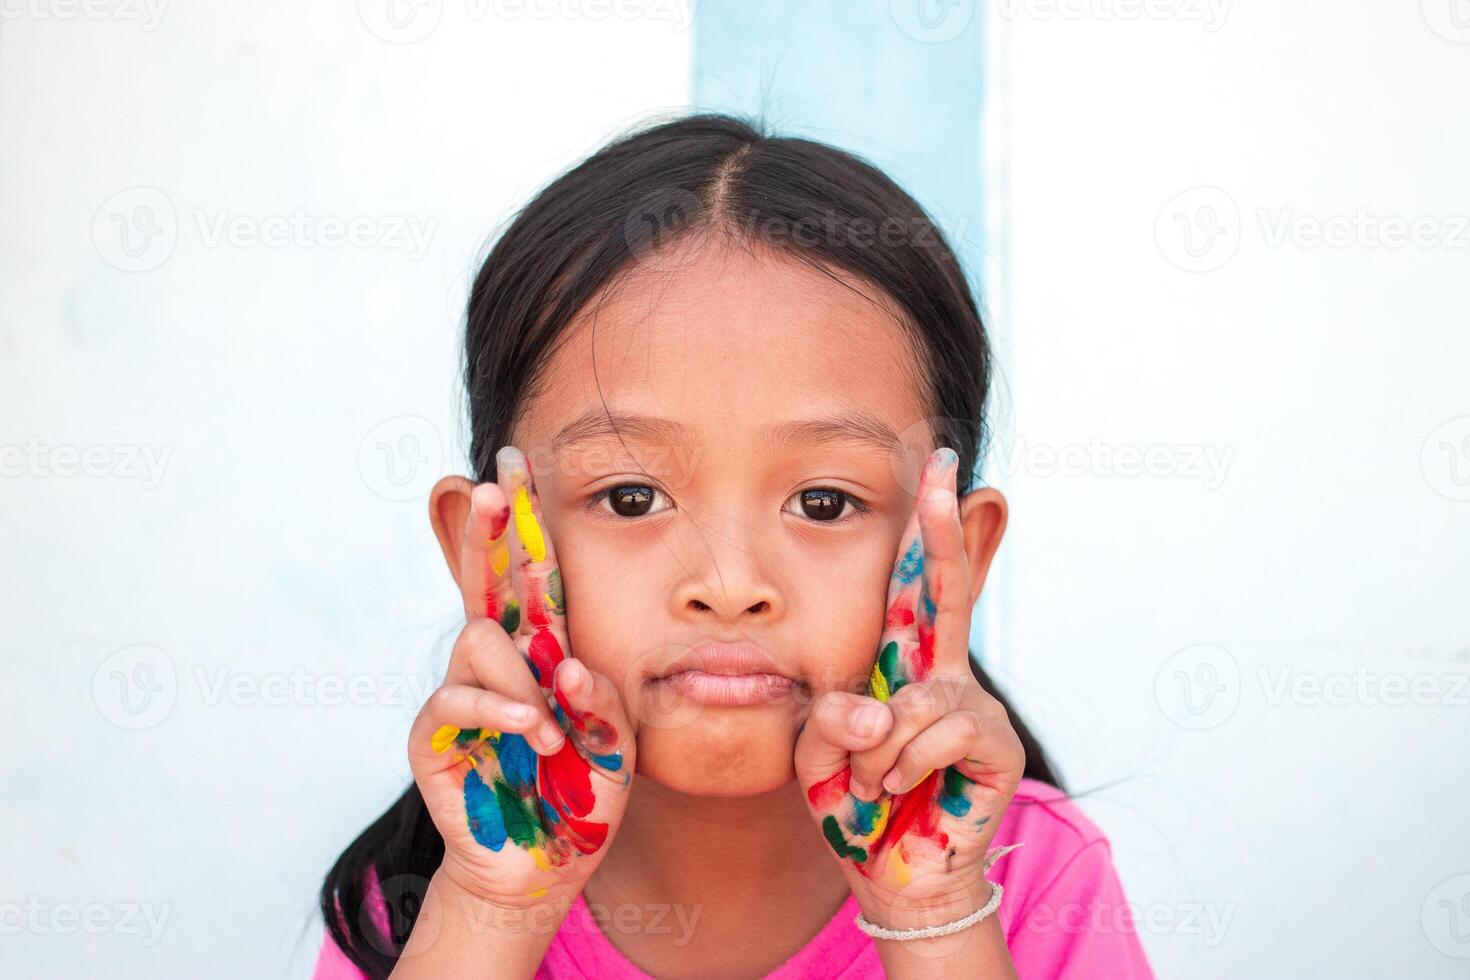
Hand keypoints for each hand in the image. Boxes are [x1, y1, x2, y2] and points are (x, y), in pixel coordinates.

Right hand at [408, 445, 635, 909]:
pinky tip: (530, 730)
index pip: (530, 578)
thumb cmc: (580, 794)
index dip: (522, 525)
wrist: (544, 866)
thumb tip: (568, 662)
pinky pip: (455, 698)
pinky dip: (498, 710)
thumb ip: (598, 696)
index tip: (516, 466)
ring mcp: (462, 692)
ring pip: (475, 640)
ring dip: (519, 677)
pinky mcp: (434, 735)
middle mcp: (498, 661)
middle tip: (489, 488)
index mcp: (542, 651)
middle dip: (486, 530)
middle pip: (483, 580)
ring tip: (551, 728)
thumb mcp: (612, 739)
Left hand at [794, 447, 1023, 924]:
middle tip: (947, 464)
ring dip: (873, 753)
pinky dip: (900, 767)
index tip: (937, 465)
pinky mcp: (996, 742)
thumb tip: (876, 709)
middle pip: (950, 590)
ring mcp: (973, 704)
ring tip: (872, 785)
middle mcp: (943, 672)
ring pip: (909, 699)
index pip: (912, 588)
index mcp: (902, 664)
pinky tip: (899, 792)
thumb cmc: (856, 803)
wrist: (895, 875)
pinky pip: (932, 732)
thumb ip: (833, 721)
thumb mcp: (821, 753)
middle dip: (945, 527)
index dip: (925, 530)